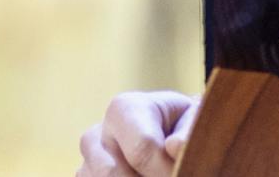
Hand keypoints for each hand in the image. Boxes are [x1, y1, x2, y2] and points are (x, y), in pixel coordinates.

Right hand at [75, 90, 197, 176]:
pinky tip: (140, 175)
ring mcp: (86, 159)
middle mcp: (96, 133)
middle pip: (116, 175)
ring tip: (153, 172)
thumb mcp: (193, 116)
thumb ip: (190, 130)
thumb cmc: (180, 123)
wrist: (163, 131)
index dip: (165, 169)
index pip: (141, 150)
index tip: (185, 172)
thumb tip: (175, 146)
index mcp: (123, 109)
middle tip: (171, 174)